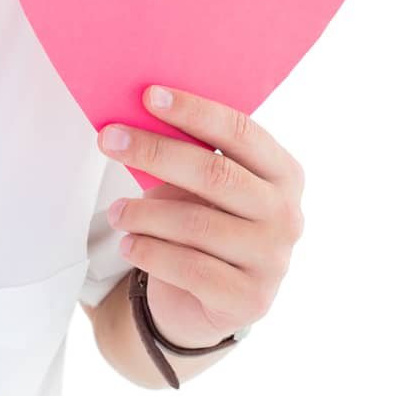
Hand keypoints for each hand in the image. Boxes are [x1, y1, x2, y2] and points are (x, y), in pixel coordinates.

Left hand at [96, 85, 304, 347]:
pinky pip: (189, 268)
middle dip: (155, 152)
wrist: (210, 300)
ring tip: (115, 211)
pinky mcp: (248, 300)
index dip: (194, 112)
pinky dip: (149, 252)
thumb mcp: (203, 185)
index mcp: (283, 173)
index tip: (149, 95)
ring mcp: (272, 260)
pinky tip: (128, 244)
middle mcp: (287, 215)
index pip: (241, 132)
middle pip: (215, 174)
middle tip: (109, 140)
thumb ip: (189, 155)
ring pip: (196, 224)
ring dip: (143, 213)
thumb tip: (134, 123)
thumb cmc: (204, 222)